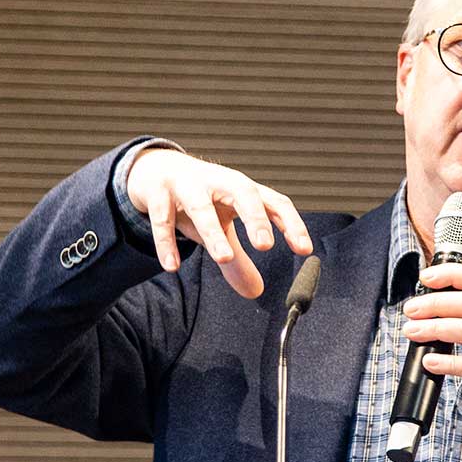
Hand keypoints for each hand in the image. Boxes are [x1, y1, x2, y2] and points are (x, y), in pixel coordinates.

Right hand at [126, 148, 313, 298]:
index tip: (304, 249)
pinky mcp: (158, 192)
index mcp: (242, 189)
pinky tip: (172, 266)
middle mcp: (219, 182)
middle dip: (255, 218)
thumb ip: (239, 259)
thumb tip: (256, 292)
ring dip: (213, 232)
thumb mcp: (222, 226)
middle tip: (265, 245)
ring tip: (224, 258)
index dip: (291, 224)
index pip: (274, 202)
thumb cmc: (200, 199)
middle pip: (243, 193)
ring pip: (201, 206)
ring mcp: (187, 184)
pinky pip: (163, 219)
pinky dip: (166, 242)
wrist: (156, 170)